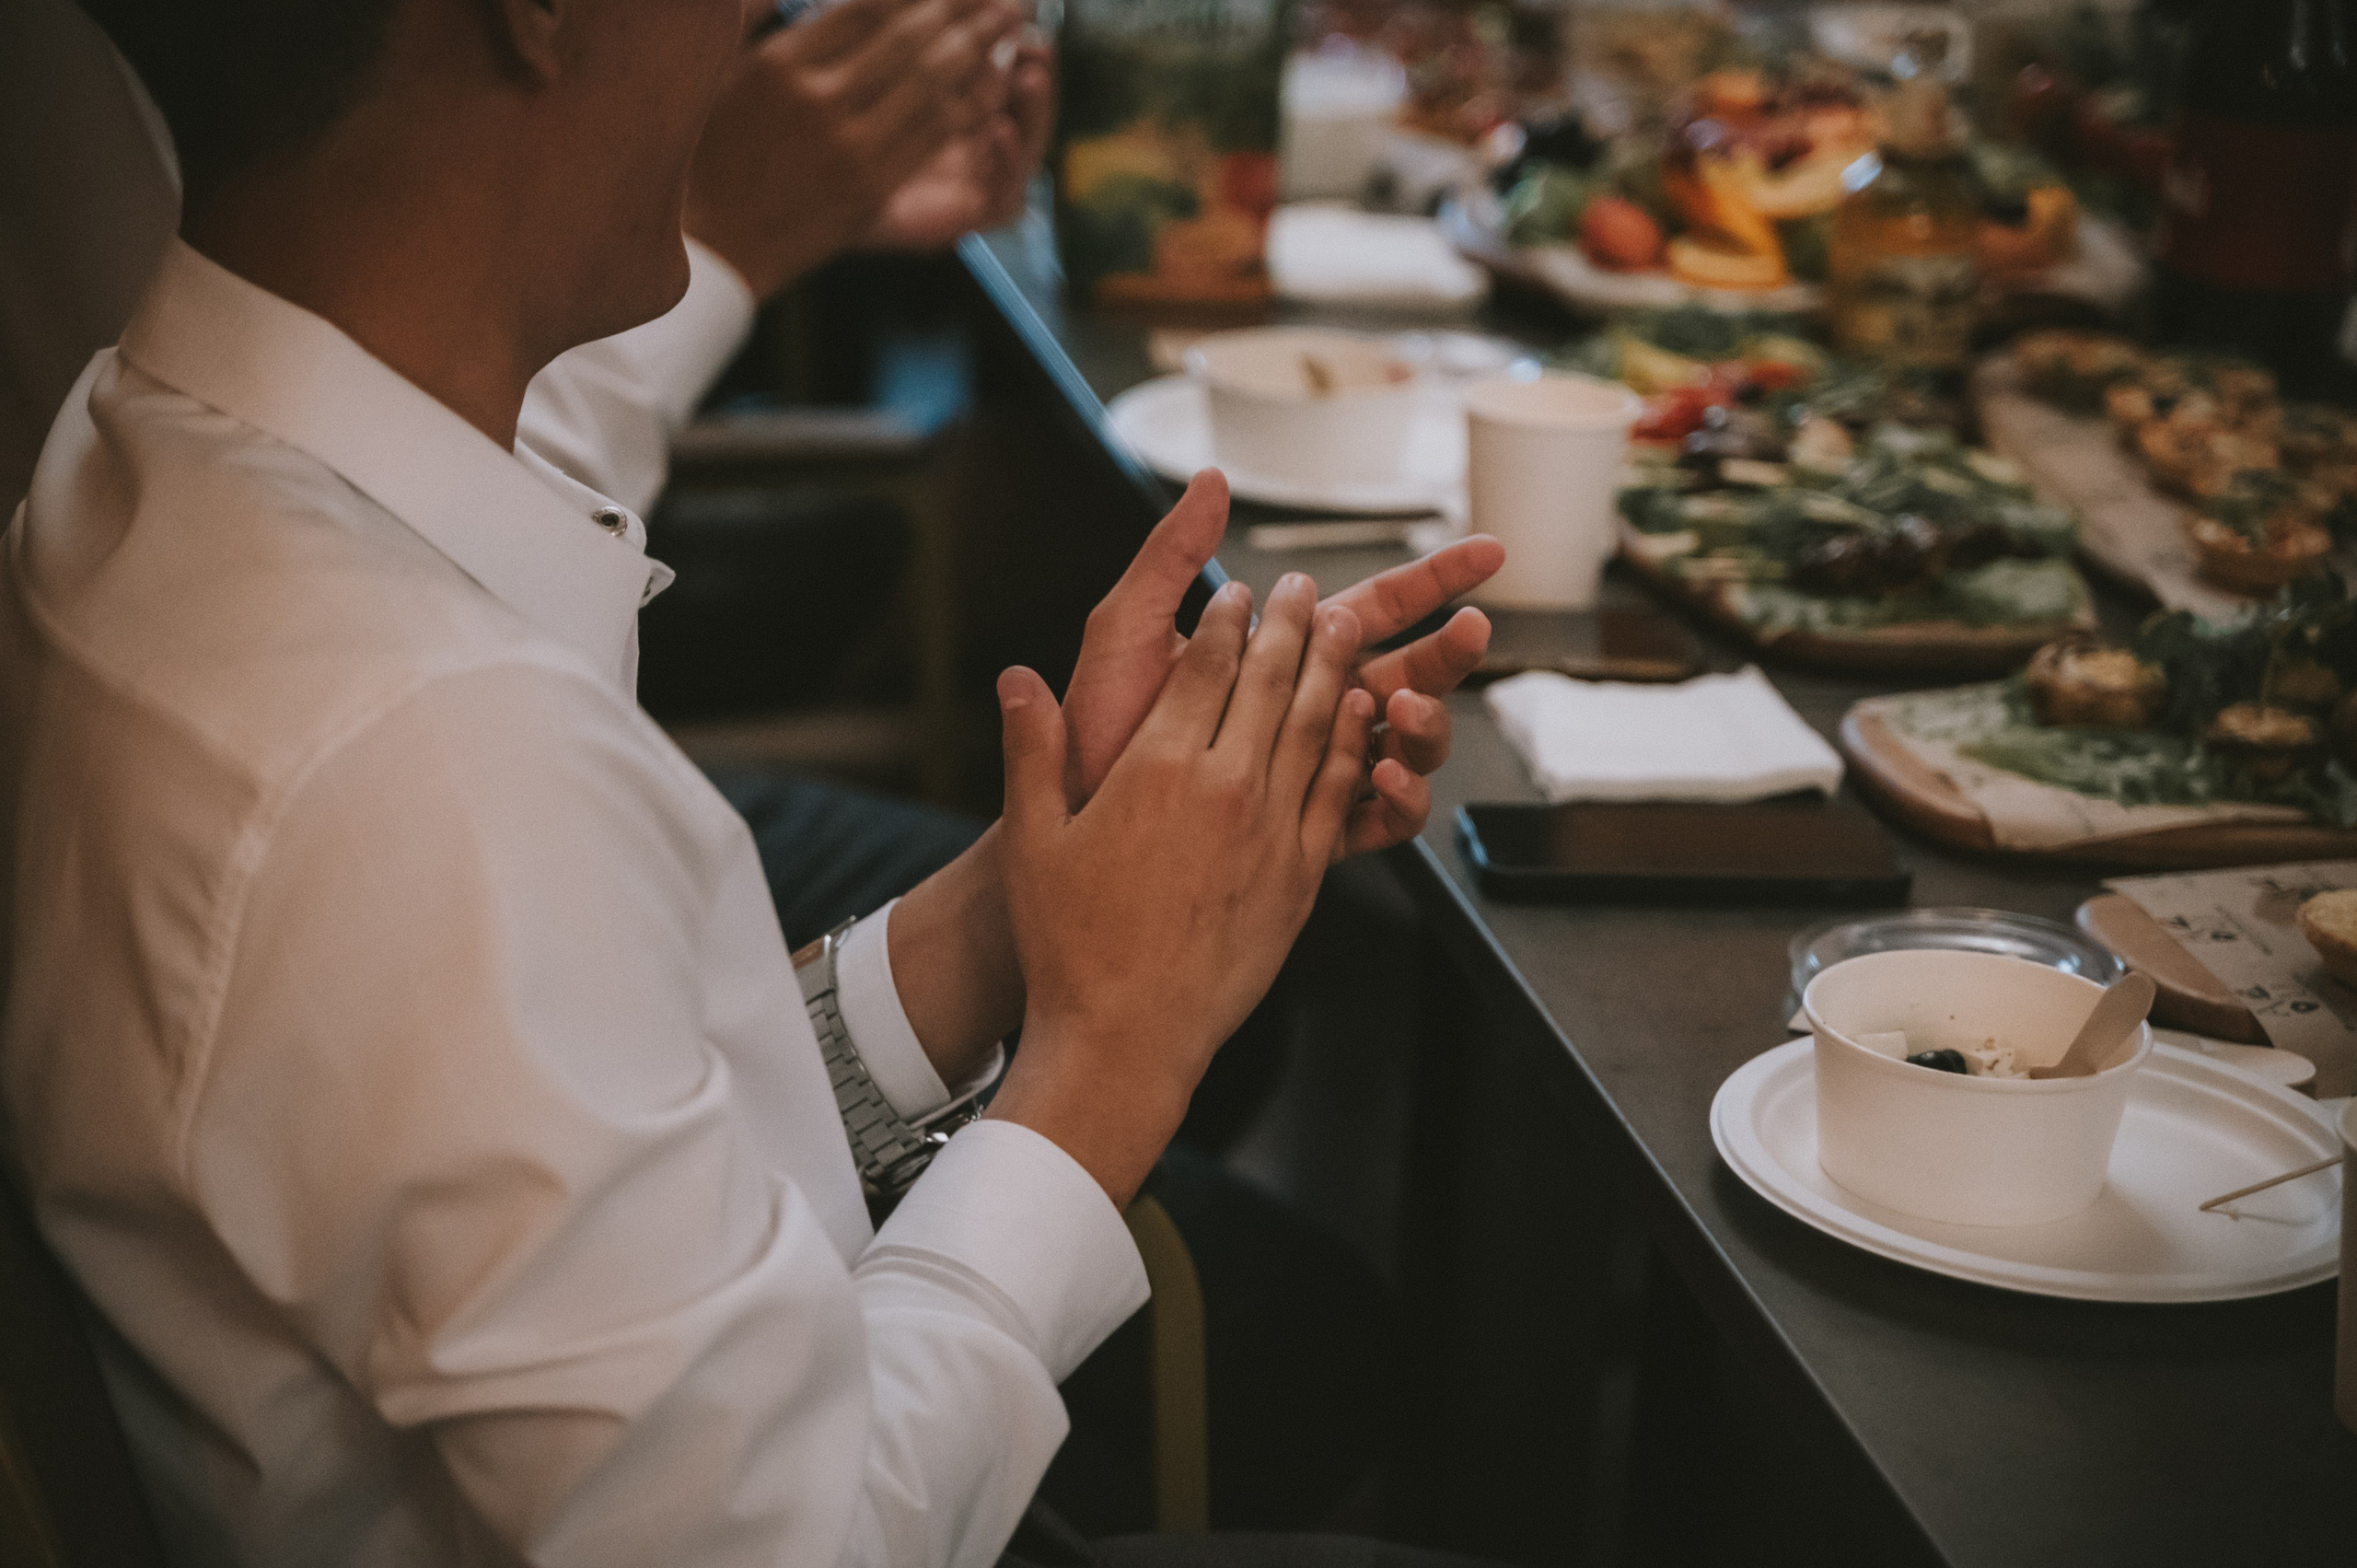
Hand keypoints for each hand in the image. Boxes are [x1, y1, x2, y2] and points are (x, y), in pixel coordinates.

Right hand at [684, 0, 1024, 297]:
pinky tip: (996, 85)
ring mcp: (848, 148)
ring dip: (981, 51)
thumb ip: (761, 13)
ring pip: (931, 86)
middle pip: (909, 40)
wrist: (714, 243)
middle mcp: (817, 100)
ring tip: (1014, 26)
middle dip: (965, 11)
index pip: (869, 7)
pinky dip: (971, 105)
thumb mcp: (729, 70)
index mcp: (782, 63)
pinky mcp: (872, 188)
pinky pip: (933, 136)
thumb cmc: (714, 150)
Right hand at [987, 576, 1374, 1203]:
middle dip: (1292, 625)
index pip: (1206, 667)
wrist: (1126, 1036)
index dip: (1228, 620)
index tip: (1239, 595)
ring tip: (1343, 627)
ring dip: (1334, 668)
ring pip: (1319, 725)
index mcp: (1158, 768)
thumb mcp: (1034, 841)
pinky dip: (1355, 742)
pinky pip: (1339, 790)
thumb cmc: (1071, 947)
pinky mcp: (1301, 875)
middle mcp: (1225, 787)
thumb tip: (1017, 679)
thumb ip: (1031, 751)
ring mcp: (1272, 830)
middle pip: (1274, 681)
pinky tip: (1364, 716)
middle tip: (1304, 590)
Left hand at [1061, 470, 1503, 858]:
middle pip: (1409, 675)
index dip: (1433, 580)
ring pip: (1407, 746)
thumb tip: (1210, 480)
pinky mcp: (1311, 835)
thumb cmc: (1094, 729)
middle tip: (1470, 631)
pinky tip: (1382, 776)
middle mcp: (1307, 713)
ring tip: (1401, 709)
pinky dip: (1399, 797)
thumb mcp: (1124, 630)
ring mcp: (1316, 774)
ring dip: (1424, 723)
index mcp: (1279, 657)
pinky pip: (1381, 820)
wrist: (1070, 823)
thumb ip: (1171, 558)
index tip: (1489, 552)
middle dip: (1450, 653)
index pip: (1372, 609)